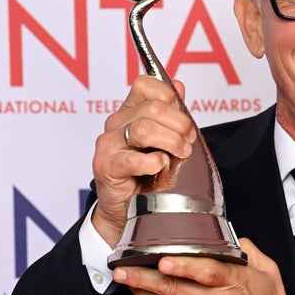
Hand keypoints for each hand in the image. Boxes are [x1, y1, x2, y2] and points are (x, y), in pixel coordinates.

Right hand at [92, 75, 195, 246]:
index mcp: (129, 112)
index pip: (145, 85)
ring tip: (179, 154)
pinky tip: (159, 167)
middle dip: (179, 124)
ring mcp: (109, 144)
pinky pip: (133, 159)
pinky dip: (153, 162)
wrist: (126, 209)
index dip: (169, 96)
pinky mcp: (106, 166)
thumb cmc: (145, 175)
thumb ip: (170, 113)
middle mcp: (116, 123)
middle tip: (188, 141)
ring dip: (171, 142)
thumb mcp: (162, 140)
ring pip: (144, 129)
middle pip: (152, 108)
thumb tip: (178, 85)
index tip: (182, 116)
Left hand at [112, 238, 294, 294]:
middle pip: (174, 288)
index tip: (162, 261)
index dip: (181, 267)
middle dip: (144, 277)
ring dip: (142, 292)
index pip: (204, 272)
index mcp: (234, 284)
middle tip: (123, 269)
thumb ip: (250, 252)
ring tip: (125, 281)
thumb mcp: (269, 274)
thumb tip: (233, 239)